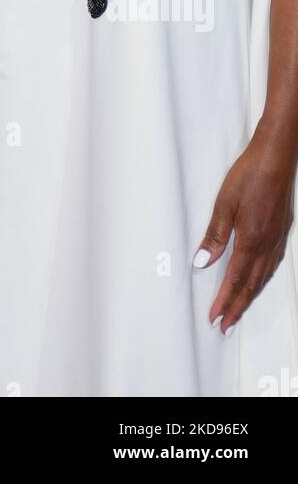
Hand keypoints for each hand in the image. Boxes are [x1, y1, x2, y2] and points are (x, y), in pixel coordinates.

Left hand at [194, 132, 295, 334]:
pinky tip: (257, 280)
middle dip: (236, 307)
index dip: (224, 301)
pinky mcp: (281, 231)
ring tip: (238, 310)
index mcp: (251, 240)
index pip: (234, 280)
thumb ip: (214, 236)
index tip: (214, 318)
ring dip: (249, 296)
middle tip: (225, 325)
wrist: (275, 158)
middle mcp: (267, 245)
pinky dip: (261, 279)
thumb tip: (202, 262)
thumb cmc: (249, 176)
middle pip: (250, 285)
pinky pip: (271, 264)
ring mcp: (277, 239)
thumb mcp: (224, 204)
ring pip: (262, 277)